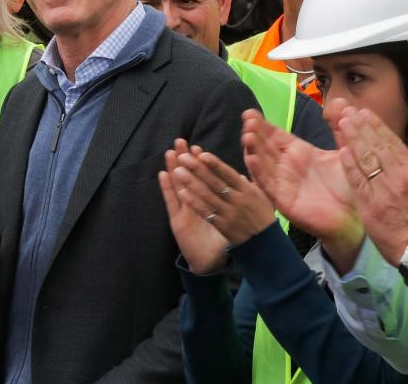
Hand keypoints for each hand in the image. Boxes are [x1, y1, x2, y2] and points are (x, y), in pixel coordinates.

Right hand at [158, 139, 226, 273]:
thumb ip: (239, 200)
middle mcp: (195, 204)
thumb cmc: (224, 241)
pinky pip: (172, 203)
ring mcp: (184, 211)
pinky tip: (163, 175)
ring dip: (173, 168)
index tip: (199, 148)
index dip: (202, 163)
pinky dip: (167, 189)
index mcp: (211, 202)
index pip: (206, 178)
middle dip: (186, 159)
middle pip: (189, 177)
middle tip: (181, 142)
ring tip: (170, 152)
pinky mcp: (177, 221)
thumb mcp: (235, 219)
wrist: (213, 264)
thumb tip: (244, 179)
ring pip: (178, 185)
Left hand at [174, 145, 274, 248]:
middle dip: (197, 169)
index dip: (214, 164)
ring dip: (191, 183)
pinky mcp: (222, 226)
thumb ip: (252, 176)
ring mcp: (229, 214)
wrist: (266, 243)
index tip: (201, 154)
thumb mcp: (261, 192)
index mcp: (247, 190)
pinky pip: (206, 213)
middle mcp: (238, 200)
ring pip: (208, 196)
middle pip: (215, 182)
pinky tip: (182, 193)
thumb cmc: (262, 213)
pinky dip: (194, 203)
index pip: (228, 174)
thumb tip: (249, 157)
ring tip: (177, 171)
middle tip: (182, 157)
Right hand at [241, 108, 362, 268]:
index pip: (274, 135)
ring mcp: (282, 183)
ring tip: (247, 136)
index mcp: (297, 152)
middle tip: (247, 120)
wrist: (357, 216)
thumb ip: (339, 127)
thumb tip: (340, 101)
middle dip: (254, 133)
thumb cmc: (349, 185)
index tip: (250, 113)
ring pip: (261, 164)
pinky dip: (259, 173)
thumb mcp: (344, 150)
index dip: (262, 124)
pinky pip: (268, 186)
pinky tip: (253, 160)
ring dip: (252, 150)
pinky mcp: (284, 201)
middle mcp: (286, 166)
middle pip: (264, 147)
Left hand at [336, 107, 407, 267]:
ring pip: (365, 160)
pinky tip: (342, 150)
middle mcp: (398, 179)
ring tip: (343, 123)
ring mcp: (382, 192)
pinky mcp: (369, 206)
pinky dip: (349, 165)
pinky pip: (357, 181)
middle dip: (361, 127)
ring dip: (352, 139)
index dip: (378, 127)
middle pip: (376, 147)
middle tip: (348, 111)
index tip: (366, 113)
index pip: (393, 144)